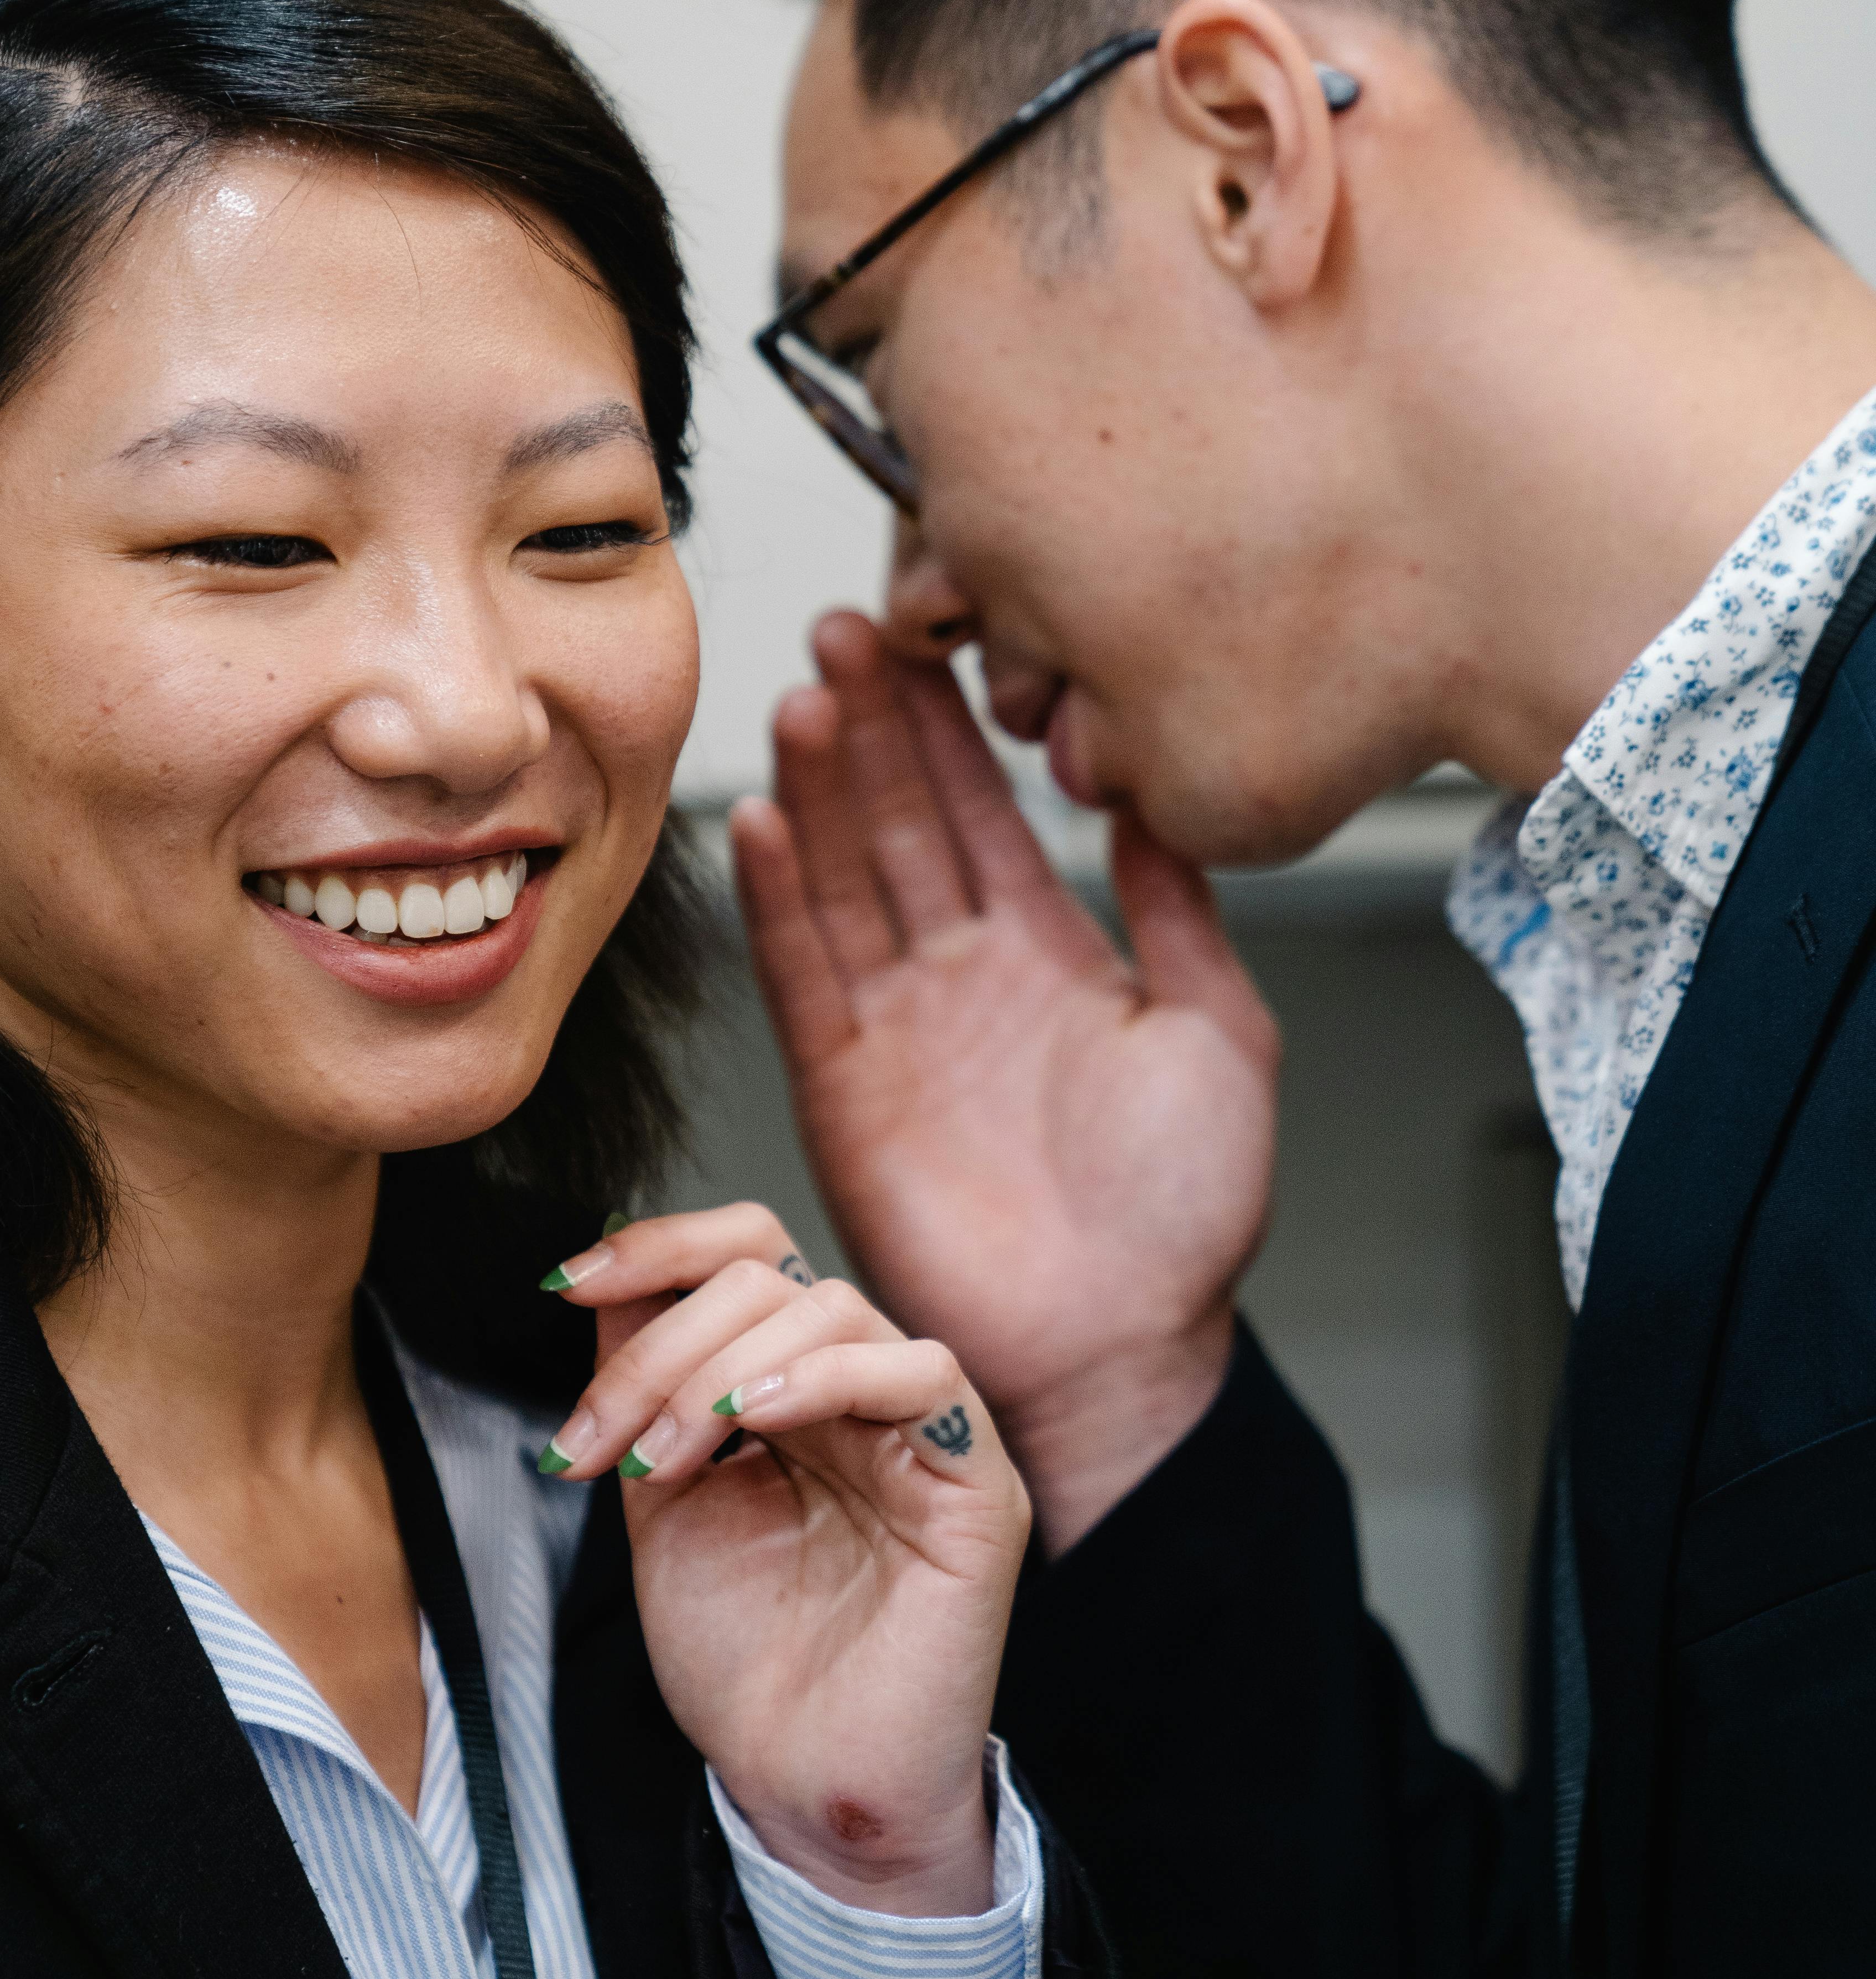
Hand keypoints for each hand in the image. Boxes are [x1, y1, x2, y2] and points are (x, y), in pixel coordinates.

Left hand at [538, 1203, 1026, 1914]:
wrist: (799, 1783)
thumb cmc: (743, 1662)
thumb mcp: (662, 1502)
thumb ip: (643, 1392)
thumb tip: (602, 1282)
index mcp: (792, 1389)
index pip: (745, 1258)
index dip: (658, 1247)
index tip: (567, 1280)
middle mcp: (860, 1393)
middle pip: (769, 1277)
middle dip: (660, 1346)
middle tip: (603, 1442)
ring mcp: (923, 1430)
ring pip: (832, 1309)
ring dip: (717, 1368)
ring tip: (662, 1461)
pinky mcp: (975, 1482)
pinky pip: (921, 1374)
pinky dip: (825, 1375)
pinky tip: (759, 1418)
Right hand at [727, 613, 1278, 1556]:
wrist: (1124, 1349)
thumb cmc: (1182, 1220)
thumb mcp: (1218, 1032)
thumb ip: (1179, 910)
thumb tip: (1155, 795)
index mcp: (1047, 955)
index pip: (982, 813)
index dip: (949, 726)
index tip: (924, 638)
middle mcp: (960, 978)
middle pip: (898, 823)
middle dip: (873, 726)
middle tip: (846, 629)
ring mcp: (895, 1028)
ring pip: (842, 878)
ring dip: (820, 788)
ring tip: (805, 696)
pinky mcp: (843, 1088)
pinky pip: (801, 973)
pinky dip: (778, 898)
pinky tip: (761, 819)